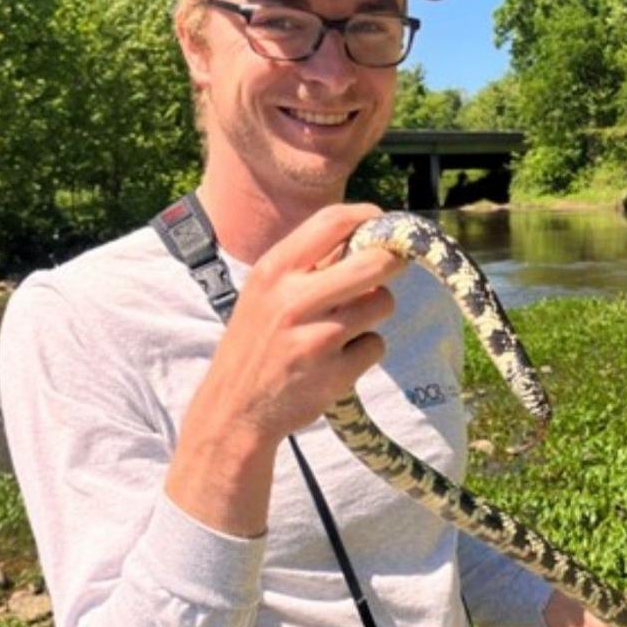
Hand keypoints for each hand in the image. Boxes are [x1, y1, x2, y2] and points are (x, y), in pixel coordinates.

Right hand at [166, 202, 405, 533]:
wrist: (233, 410)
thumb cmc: (255, 344)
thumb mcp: (264, 293)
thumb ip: (306, 266)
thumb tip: (363, 238)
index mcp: (274, 271)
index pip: (333, 221)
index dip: (368, 216)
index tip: (382, 223)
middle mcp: (294, 300)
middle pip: (374, 263)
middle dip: (392, 261)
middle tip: (392, 265)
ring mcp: (317, 338)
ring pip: (382, 303)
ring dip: (375, 310)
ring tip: (348, 324)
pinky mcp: (335, 373)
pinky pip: (376, 345)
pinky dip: (365, 350)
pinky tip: (339, 358)